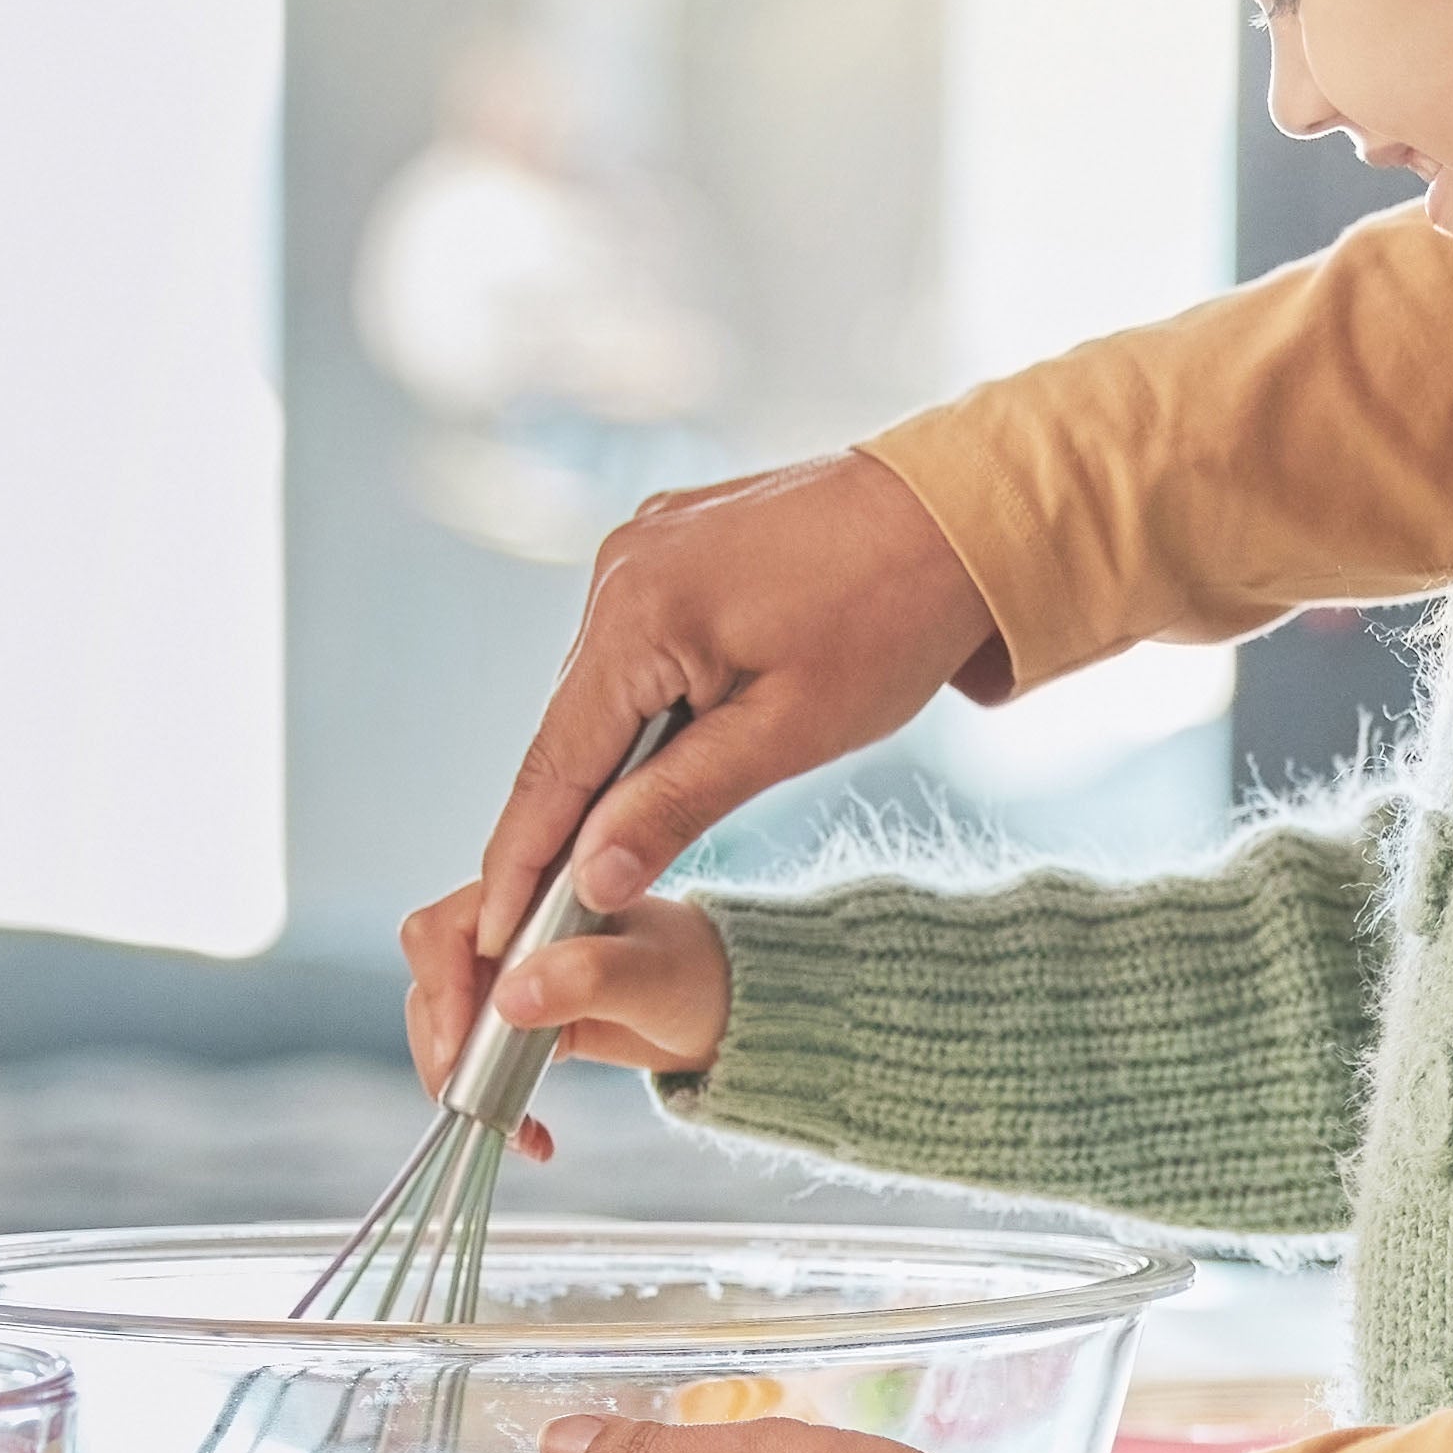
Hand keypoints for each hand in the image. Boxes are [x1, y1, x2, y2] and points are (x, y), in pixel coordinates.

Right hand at [399, 452, 1006, 1098]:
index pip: (553, 764)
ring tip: (598, 856)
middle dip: (558, 822)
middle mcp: (619, 569)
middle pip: (568, 726)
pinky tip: (656, 758)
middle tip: (538, 921)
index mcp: (637, 614)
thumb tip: (589, 879)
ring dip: (606, 764)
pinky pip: (633, 645)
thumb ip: (676, 805)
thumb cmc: (891, 622)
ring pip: (602, 688)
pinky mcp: (670, 545)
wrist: (961, 514)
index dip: (520, 858)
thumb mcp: (786, 735)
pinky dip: (640, 707)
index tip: (492, 937)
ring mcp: (641, 548)